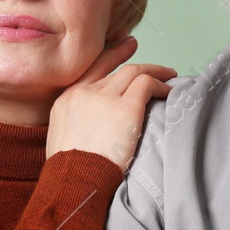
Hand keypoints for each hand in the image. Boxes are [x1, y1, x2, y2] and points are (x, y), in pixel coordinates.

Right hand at [46, 36, 176, 168]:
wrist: (72, 182)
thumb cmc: (69, 173)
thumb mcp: (61, 141)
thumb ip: (76, 125)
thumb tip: (91, 128)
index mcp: (66, 99)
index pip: (91, 69)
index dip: (110, 56)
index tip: (124, 46)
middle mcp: (83, 92)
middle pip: (114, 69)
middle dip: (134, 61)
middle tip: (150, 60)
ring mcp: (104, 98)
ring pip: (134, 71)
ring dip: (154, 72)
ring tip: (169, 75)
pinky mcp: (125, 108)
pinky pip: (147, 84)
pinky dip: (160, 84)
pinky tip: (169, 92)